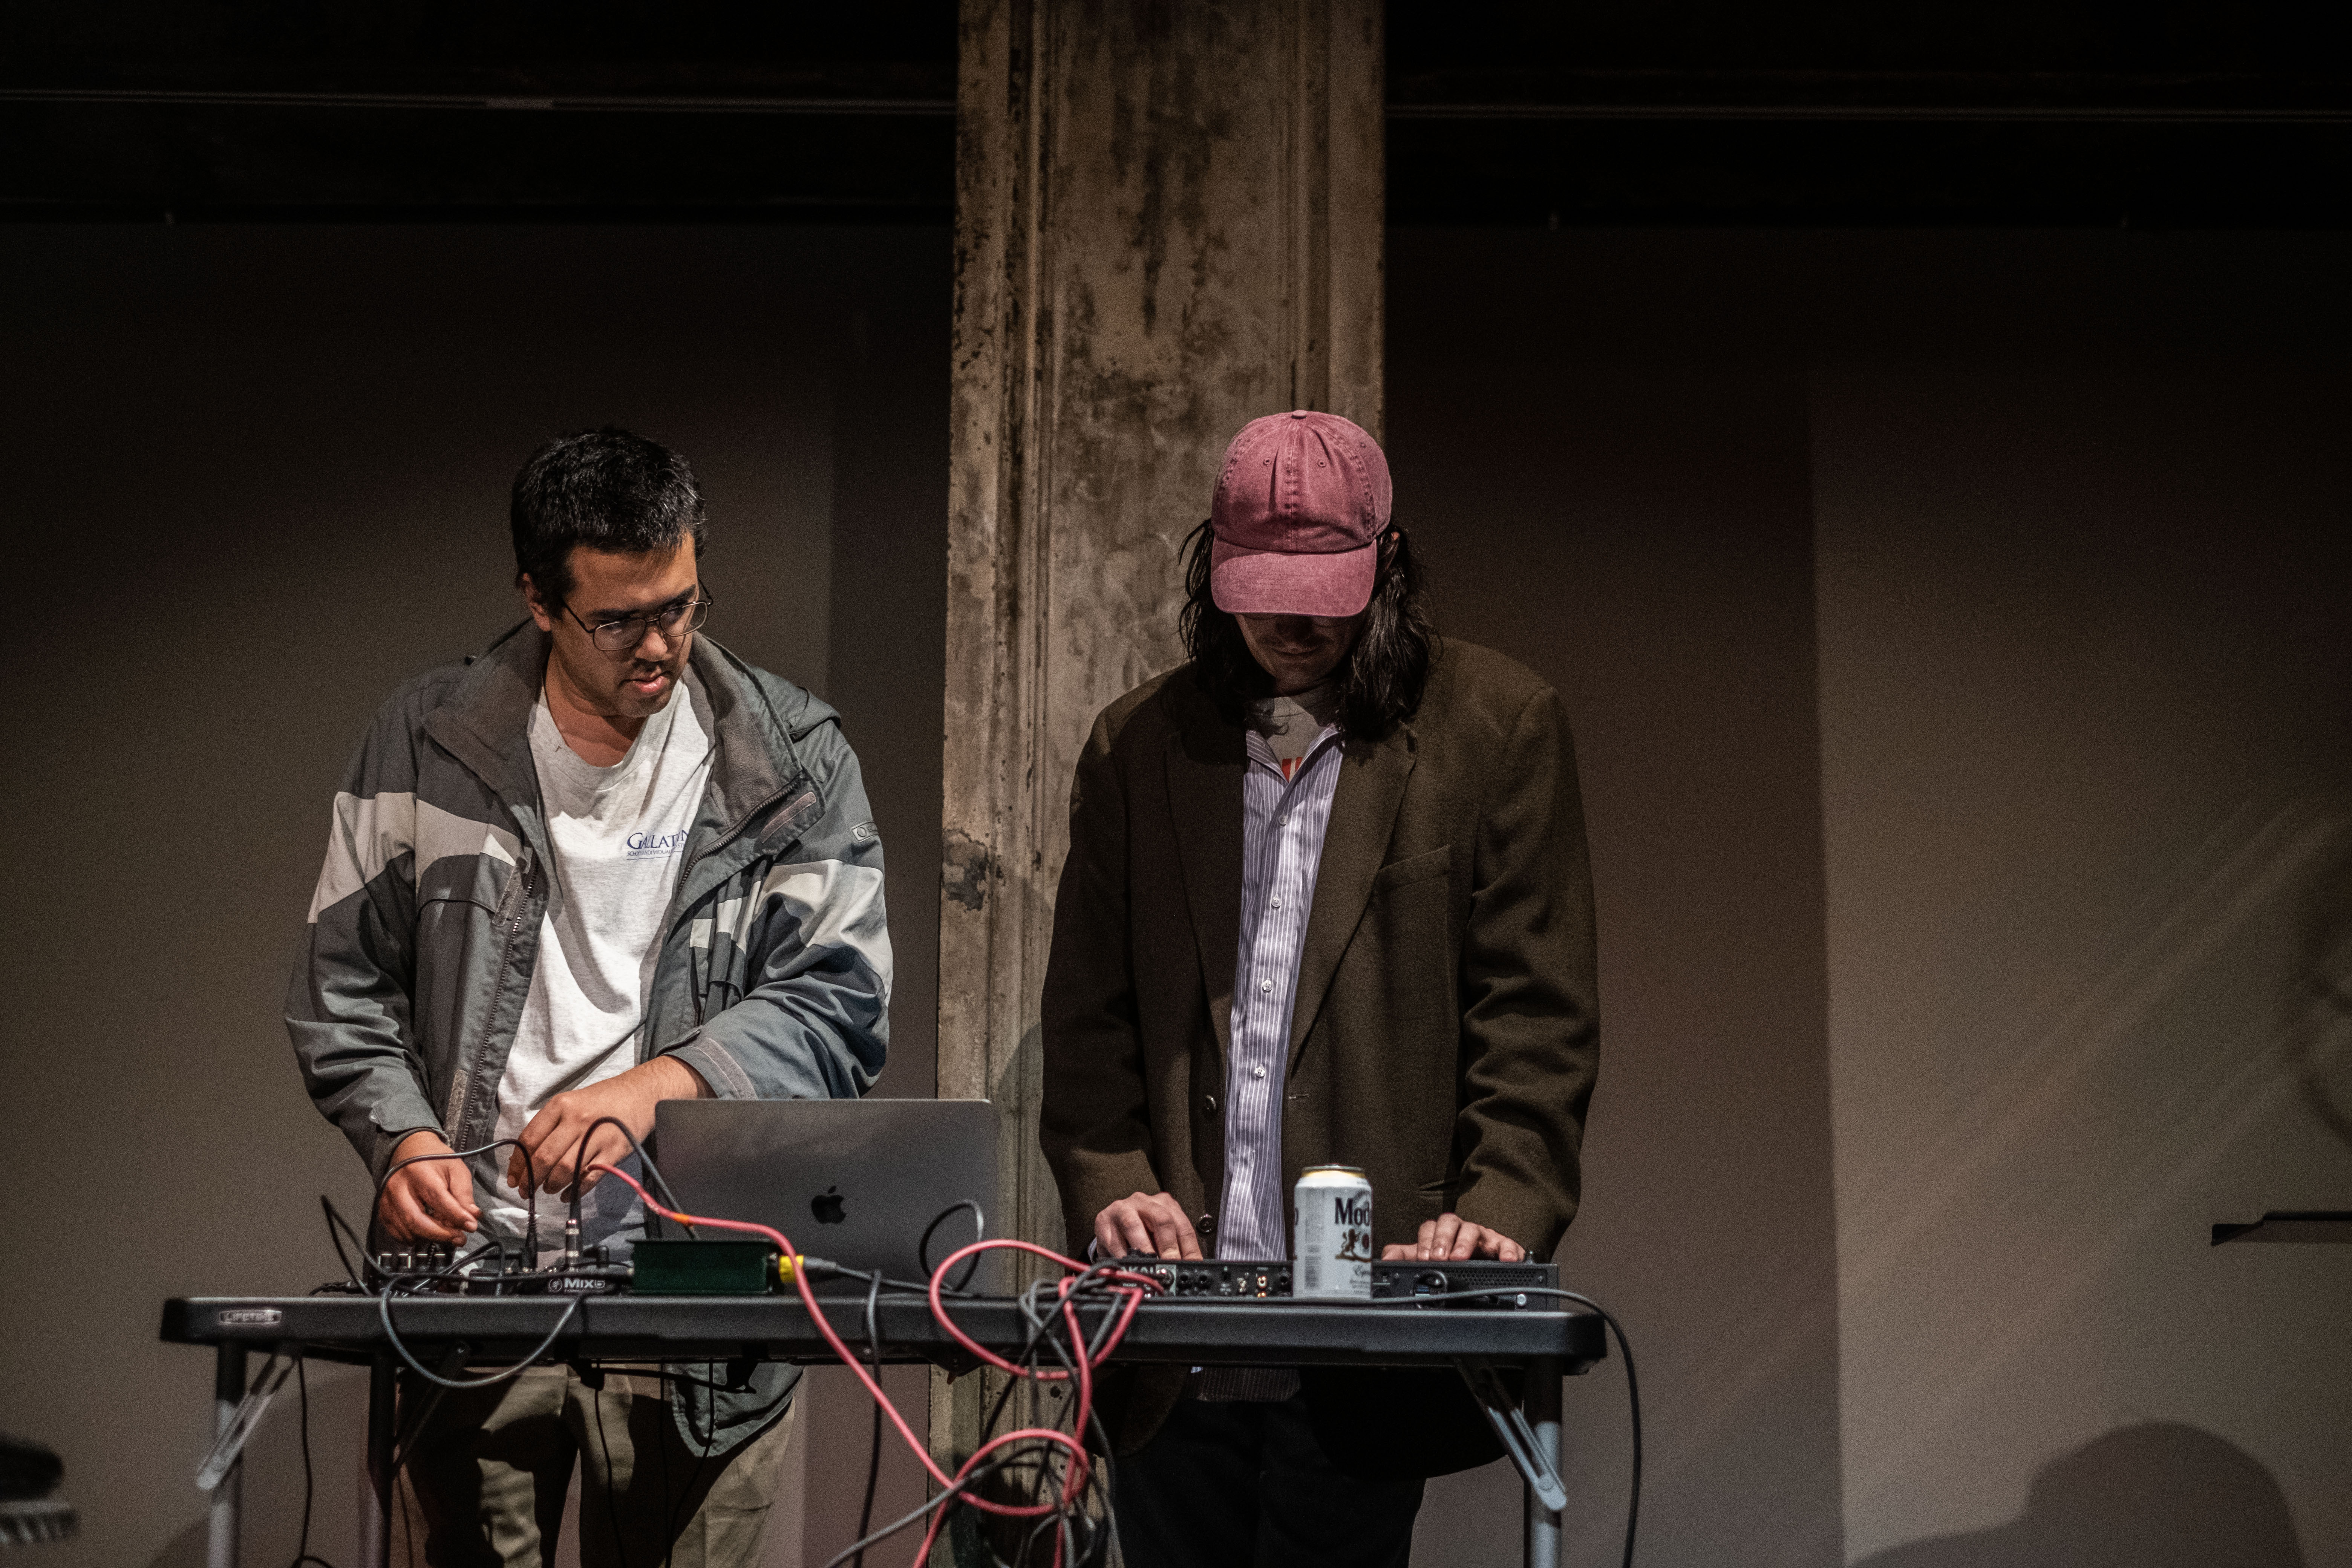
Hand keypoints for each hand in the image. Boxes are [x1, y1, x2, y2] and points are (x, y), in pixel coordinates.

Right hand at [379, 1130, 479, 1243]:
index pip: (437, 1199)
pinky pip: (397, 1233)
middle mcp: (398, 1187)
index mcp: (419, 1172)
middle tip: (460, 1238)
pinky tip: (428, 1233)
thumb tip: (473, 1217)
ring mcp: (388, 1200)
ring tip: (447, 1234)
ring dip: (429, 1238)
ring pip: (407, 1230)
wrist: (410, 1151)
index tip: (471, 1226)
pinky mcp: (383, 1210)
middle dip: (441, 1234)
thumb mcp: (456, 1169)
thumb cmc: (434, 1160)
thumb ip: (464, 1194)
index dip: (456, 1216)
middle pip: (416, 1220)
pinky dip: (415, 1238)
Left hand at [506, 1055, 708, 1198]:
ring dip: (551, 1186)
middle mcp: (577, 1120)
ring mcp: (596, 1136)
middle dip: (531, 1179)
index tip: (514, 1178)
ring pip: (565, 1170)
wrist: (641, 1094)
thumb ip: (549, 1126)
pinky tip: (568, 1194)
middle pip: (545, 1158)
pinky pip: (589, 1178)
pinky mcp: (613, 1152)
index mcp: (560, 1106)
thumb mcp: (571, 1102)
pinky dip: (575, 1191)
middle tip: (526, 1191)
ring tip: (549, 1189)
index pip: (530, 1139)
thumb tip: (526, 1159)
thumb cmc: (602, 1100)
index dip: (518, 1163)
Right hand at [1094, 1192, 1203, 1260]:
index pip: (1183, 1227)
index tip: (1190, 1270)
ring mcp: (1123, 1208)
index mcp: (1165, 1204)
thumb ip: (1174, 1250)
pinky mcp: (1103, 1219)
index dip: (1189, 1250)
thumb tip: (1185, 1271)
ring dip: (1144, 1250)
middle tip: (1170, 1268)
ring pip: (1134, 1226)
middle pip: (1162, 1220)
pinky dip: (1121, 1256)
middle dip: (1168, 1248)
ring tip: (1149, 1268)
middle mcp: (1145, 1201)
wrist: (1111, 1225)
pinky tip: (1128, 1266)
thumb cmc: (1141, 1233)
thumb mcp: (1160, 1238)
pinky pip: (1113, 1240)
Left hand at [1380, 1213, 1525, 1262]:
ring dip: (1465, 1242)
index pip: (1430, 1227)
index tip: (1423, 1257)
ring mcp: (1483, 1237)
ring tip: (1460, 1256)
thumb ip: (1406, 1258)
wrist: (1489, 1269)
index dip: (1425, 1241)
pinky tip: (1506, 1260)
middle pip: (1450, 1222)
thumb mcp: (1429, 1260)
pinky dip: (1507, 1251)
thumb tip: (1385, 1258)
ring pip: (1473, 1229)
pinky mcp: (1503, 1246)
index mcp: (1442, 1234)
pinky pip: (1507, 1244)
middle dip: (1442, 1238)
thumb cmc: (1456, 1262)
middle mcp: (1461, 1232)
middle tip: (1439, 1256)